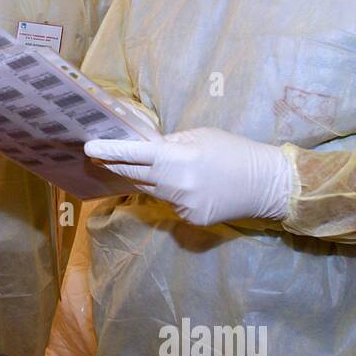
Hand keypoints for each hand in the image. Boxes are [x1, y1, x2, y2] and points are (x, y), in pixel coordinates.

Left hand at [85, 127, 293, 226]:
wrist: (266, 184)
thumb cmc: (234, 151)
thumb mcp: (200, 136)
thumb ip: (169, 144)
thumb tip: (144, 147)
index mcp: (177, 158)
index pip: (134, 154)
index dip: (110, 151)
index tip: (89, 148)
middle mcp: (175, 184)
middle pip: (135, 175)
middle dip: (115, 165)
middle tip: (97, 157)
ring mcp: (181, 205)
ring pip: (150, 190)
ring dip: (142, 179)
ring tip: (130, 166)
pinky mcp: (189, 219)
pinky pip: (169, 203)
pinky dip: (169, 193)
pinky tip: (182, 186)